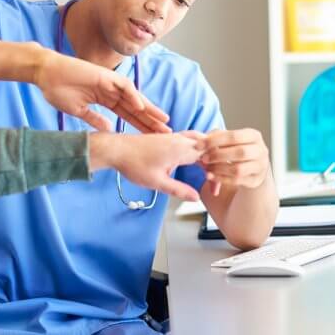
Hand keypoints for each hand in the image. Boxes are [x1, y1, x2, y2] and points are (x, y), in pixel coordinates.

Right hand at [34, 47, 170, 132]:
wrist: (46, 74)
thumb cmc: (58, 90)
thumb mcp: (79, 111)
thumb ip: (95, 119)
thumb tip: (109, 129)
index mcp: (105, 100)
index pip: (127, 115)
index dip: (140, 126)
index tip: (153, 138)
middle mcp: (111, 91)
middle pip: (135, 108)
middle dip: (150, 120)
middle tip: (166, 132)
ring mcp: (109, 83)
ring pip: (134, 97)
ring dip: (149, 108)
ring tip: (162, 120)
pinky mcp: (105, 75)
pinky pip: (123, 85)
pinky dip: (133, 96)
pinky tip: (141, 107)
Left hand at [89, 132, 205, 201]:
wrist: (117, 149)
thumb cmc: (134, 164)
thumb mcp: (157, 182)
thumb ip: (178, 190)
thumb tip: (196, 197)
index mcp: (181, 149)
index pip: (209, 159)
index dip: (216, 173)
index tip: (215, 188)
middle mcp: (180, 139)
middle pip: (208, 147)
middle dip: (216, 162)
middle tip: (216, 180)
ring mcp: (174, 136)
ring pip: (200, 141)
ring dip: (208, 153)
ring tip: (210, 169)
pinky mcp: (168, 137)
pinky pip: (190, 139)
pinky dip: (198, 148)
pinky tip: (195, 158)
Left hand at [200, 129, 269, 194]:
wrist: (253, 167)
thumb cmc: (238, 150)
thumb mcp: (230, 140)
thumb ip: (217, 137)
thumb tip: (200, 140)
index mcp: (253, 136)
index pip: (233, 136)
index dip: (214, 140)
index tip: (199, 145)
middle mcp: (260, 150)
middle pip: (239, 152)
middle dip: (218, 155)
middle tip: (203, 158)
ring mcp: (260, 167)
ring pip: (238, 169)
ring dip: (219, 169)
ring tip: (207, 168)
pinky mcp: (255, 180)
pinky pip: (237, 181)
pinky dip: (221, 179)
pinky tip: (211, 176)